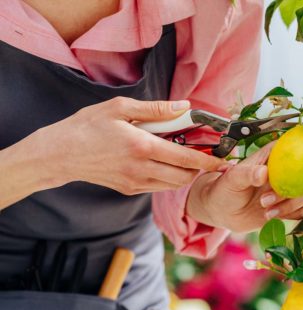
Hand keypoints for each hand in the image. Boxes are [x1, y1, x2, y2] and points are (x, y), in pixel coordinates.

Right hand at [27, 97, 225, 194]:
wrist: (60, 154)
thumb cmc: (88, 126)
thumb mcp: (120, 108)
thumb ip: (156, 109)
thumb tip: (184, 106)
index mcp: (142, 147)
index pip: (186, 158)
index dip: (208, 160)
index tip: (223, 159)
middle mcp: (141, 170)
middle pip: (185, 176)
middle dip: (200, 168)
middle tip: (205, 155)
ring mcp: (135, 183)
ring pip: (173, 185)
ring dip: (185, 174)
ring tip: (186, 157)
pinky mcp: (129, 190)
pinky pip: (158, 187)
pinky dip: (169, 177)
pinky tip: (165, 163)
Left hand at [186, 142, 302, 232]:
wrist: (220, 211)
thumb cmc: (224, 188)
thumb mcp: (232, 179)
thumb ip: (247, 173)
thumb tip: (264, 173)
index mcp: (275, 156)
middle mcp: (286, 171)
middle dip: (296, 190)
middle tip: (267, 199)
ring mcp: (289, 189)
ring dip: (290, 205)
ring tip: (265, 210)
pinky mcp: (288, 207)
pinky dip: (291, 216)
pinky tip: (271, 217)